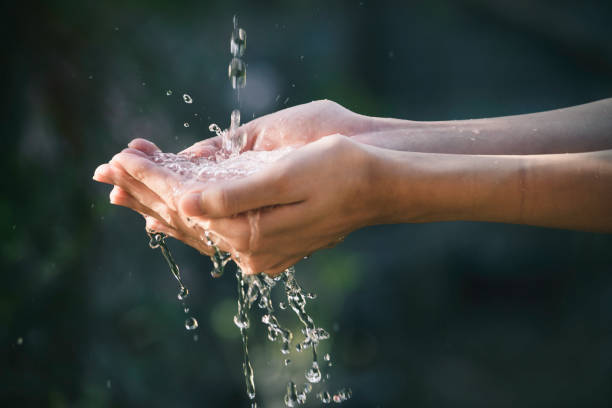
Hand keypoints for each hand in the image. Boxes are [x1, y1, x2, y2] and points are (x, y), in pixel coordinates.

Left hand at [93, 100, 379, 259]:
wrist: (382, 186)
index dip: (151, 179)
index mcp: (252, 232)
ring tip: (131, 188)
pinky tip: (176, 209)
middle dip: (147, 192)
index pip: (186, 204)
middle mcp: (252, 250)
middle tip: (111, 170)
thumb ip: (234, 194)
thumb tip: (186, 201)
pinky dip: (192, 214)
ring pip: (199, 226)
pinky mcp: (271, 243)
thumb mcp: (288, 175)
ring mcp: (262, 250)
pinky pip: (219, 230)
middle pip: (186, 219)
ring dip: (164, 203)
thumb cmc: (342, 170)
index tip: (120, 157)